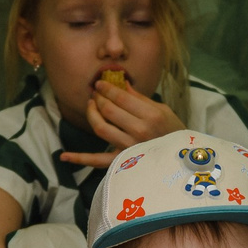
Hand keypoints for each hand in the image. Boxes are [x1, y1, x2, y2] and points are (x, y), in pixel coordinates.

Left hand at [59, 79, 184, 167]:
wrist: (183, 161)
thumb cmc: (174, 133)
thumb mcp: (162, 111)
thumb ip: (140, 98)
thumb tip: (122, 83)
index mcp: (151, 116)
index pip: (120, 97)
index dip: (106, 88)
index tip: (100, 83)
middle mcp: (139, 132)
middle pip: (108, 110)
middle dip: (98, 98)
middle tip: (95, 93)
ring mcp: (130, 148)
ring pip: (101, 128)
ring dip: (91, 114)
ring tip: (90, 106)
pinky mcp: (123, 164)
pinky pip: (98, 161)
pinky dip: (80, 159)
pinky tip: (63, 157)